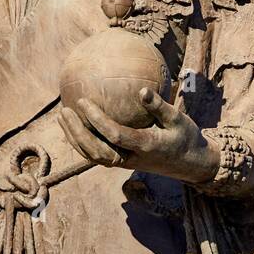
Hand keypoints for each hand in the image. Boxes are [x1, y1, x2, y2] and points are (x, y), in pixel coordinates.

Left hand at [57, 88, 219, 184]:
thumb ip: (159, 106)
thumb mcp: (179, 119)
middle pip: (96, 150)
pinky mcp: (123, 163)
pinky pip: (97, 156)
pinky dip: (82, 143)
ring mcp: (125, 163)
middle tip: (65, 110)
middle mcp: (131, 158)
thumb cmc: (186, 137)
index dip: (96, 120)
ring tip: (63, 117)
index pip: (113, 135)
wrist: (190, 164)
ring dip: (75, 138)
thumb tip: (141, 89)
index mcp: (144, 145)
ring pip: (93, 156)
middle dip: (77, 131)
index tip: (82, 101)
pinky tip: (75, 127)